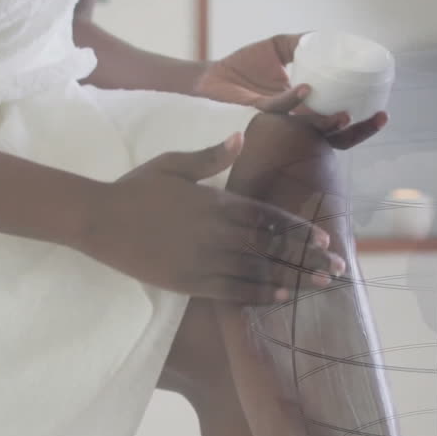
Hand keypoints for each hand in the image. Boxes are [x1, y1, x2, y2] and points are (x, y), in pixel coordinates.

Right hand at [74, 133, 346, 303]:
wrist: (99, 220)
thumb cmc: (136, 188)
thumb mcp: (173, 164)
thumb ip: (210, 156)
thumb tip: (241, 137)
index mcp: (216, 202)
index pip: (269, 218)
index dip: (299, 230)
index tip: (325, 240)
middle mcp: (216, 233)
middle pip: (272, 248)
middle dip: (307, 259)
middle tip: (337, 270)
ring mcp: (203, 260)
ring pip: (258, 272)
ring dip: (292, 280)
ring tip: (319, 287)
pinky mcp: (188, 282)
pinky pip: (232, 291)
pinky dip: (259, 294)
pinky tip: (280, 298)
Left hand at [195, 33, 388, 148]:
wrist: (208, 78)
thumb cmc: (242, 68)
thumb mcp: (277, 49)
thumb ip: (301, 43)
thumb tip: (325, 35)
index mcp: (305, 112)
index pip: (340, 124)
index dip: (364, 124)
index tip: (384, 112)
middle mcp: (294, 125)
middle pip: (333, 138)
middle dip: (358, 131)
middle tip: (379, 118)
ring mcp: (277, 125)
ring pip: (308, 133)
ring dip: (328, 124)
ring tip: (345, 114)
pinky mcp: (255, 118)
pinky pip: (277, 112)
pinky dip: (291, 100)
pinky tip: (303, 88)